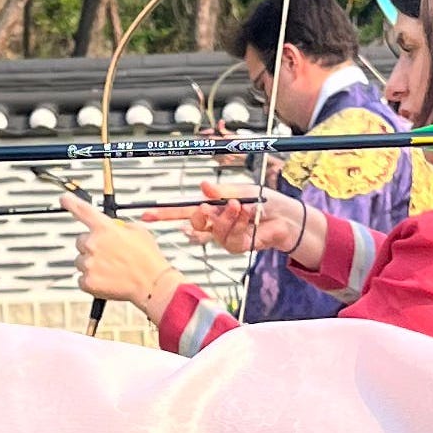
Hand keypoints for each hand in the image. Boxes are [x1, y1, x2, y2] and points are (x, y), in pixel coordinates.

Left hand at [61, 192, 183, 313]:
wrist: (152, 284)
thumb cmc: (148, 259)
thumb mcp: (138, 231)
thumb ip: (119, 226)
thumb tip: (112, 228)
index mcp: (104, 228)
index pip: (82, 210)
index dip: (70, 202)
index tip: (64, 199)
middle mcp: (92, 244)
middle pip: (81, 241)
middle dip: (92, 245)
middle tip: (109, 253)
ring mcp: (88, 263)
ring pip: (81, 260)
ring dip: (92, 262)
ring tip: (111, 268)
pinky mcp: (87, 281)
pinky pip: (82, 278)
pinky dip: (92, 279)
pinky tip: (107, 279)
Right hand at [139, 179, 308, 259]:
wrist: (286, 217)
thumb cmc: (264, 201)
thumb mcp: (242, 190)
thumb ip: (222, 191)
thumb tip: (204, 186)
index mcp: (212, 206)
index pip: (183, 210)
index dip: (164, 214)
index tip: (146, 215)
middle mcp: (214, 222)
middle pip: (194, 222)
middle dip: (200, 215)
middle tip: (208, 207)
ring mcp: (224, 236)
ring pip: (214, 229)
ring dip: (226, 216)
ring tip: (240, 206)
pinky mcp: (236, 246)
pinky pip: (230, 237)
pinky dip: (239, 224)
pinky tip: (248, 216)